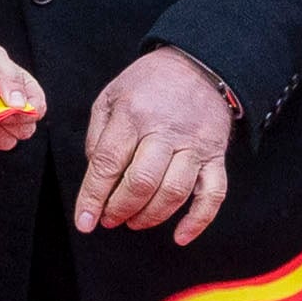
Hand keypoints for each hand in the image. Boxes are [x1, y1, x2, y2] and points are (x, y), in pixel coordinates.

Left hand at [0, 29, 44, 150]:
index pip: (36, 105)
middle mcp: (2, 102)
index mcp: (15, 84)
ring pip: (3, 140)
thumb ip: (9, 77)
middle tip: (0, 113)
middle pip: (23, 128)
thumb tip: (20, 103)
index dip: (31, 111)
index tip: (18, 109)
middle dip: (15, 125)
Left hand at [73, 46, 233, 245]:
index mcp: (133, 114)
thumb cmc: (149, 84)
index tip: (85, 220)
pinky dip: (198, 221)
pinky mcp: (215, 156)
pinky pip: (213, 194)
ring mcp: (194, 145)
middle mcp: (165, 130)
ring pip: (173, 192)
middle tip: (109, 218)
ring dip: (150, 216)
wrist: (198, 64)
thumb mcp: (111, 97)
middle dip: (120, 209)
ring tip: (134, 221)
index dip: (93, 197)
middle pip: (141, 182)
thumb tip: (97, 178)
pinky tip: (180, 236)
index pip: (108, 163)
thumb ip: (98, 137)